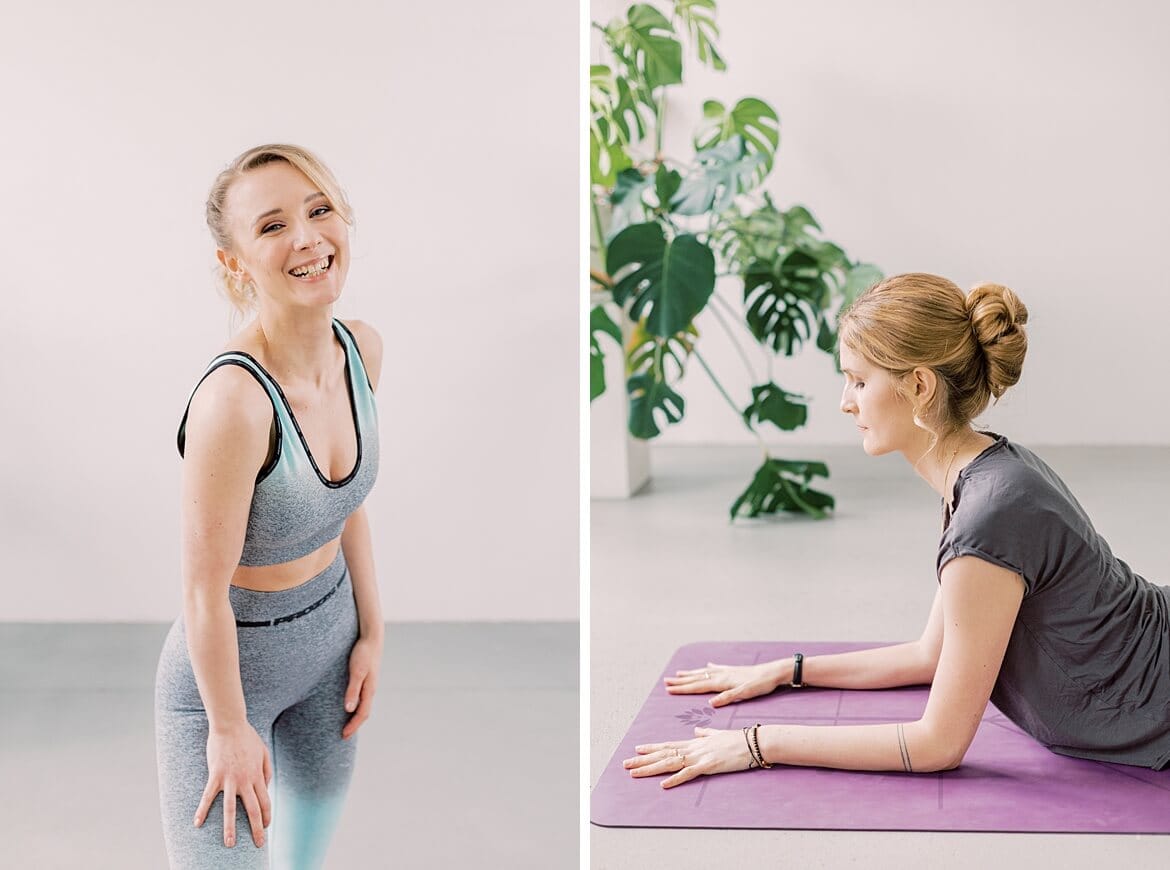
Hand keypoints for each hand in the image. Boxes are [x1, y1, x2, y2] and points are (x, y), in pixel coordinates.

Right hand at [194, 722, 271, 848]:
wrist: (230, 725)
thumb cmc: (247, 738)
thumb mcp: (263, 752)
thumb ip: (266, 770)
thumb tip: (265, 786)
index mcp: (257, 776)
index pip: (264, 802)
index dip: (266, 816)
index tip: (265, 827)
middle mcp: (245, 781)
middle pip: (252, 810)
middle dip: (256, 829)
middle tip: (258, 844)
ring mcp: (230, 779)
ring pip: (230, 809)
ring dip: (230, 828)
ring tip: (229, 844)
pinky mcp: (215, 776)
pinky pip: (208, 797)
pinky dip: (202, 811)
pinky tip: (197, 824)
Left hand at [342, 634, 381, 739]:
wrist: (372, 637)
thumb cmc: (363, 653)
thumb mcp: (357, 671)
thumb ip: (353, 690)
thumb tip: (349, 709)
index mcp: (369, 690)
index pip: (362, 714)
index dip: (353, 726)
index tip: (343, 736)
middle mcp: (370, 689)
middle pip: (364, 712)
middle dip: (355, 724)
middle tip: (344, 735)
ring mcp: (369, 684)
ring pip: (364, 705)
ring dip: (356, 716)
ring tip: (346, 723)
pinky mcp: (366, 678)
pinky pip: (362, 697)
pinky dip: (356, 706)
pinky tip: (349, 704)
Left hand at [624, 727, 755, 787]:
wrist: (755, 741)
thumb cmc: (739, 739)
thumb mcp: (719, 734)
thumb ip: (706, 733)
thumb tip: (697, 731)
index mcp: (696, 742)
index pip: (669, 745)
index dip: (652, 748)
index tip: (637, 749)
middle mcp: (694, 748)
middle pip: (664, 754)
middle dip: (643, 760)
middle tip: (625, 764)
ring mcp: (700, 756)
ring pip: (670, 763)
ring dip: (651, 769)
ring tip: (634, 773)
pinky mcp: (709, 766)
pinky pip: (689, 774)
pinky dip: (675, 779)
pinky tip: (663, 785)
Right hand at [664, 660, 783, 706]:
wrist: (774, 672)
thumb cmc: (760, 684)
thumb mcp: (745, 693)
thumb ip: (728, 697)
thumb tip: (710, 703)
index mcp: (722, 681)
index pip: (698, 686)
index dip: (683, 688)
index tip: (669, 689)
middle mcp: (721, 674)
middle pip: (697, 678)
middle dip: (681, 681)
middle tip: (666, 682)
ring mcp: (727, 671)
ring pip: (704, 672)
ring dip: (691, 674)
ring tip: (679, 673)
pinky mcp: (733, 670)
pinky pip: (716, 668)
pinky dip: (709, 667)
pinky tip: (707, 664)